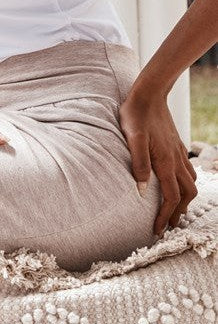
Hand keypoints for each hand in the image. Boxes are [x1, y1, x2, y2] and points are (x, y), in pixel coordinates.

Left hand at [118, 84, 197, 235]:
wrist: (149, 93)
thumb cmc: (136, 114)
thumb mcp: (132, 137)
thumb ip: (138, 163)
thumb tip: (142, 190)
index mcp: (165, 161)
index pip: (171, 197)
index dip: (165, 216)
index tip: (158, 230)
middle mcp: (176, 159)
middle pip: (186, 194)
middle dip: (178, 212)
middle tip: (168, 226)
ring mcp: (178, 152)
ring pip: (190, 183)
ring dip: (184, 200)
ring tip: (174, 210)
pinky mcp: (176, 145)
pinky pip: (188, 170)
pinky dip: (186, 183)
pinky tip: (178, 183)